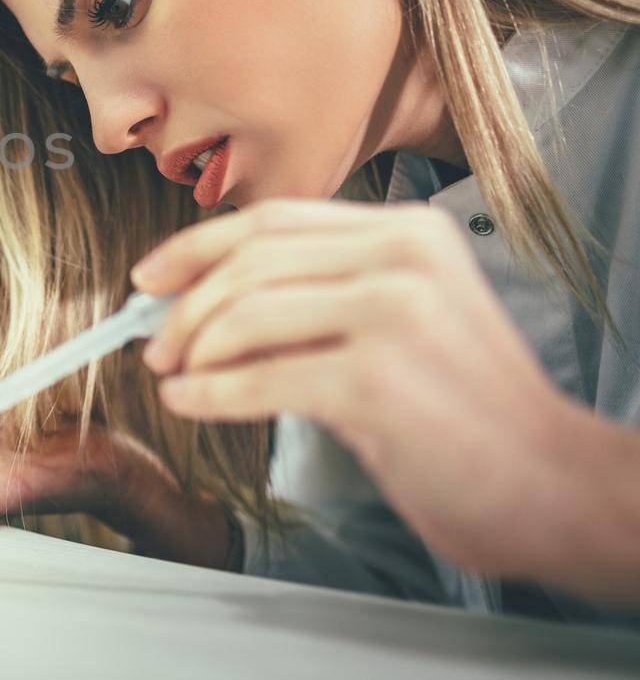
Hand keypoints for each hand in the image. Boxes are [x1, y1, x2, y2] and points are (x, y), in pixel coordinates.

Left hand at [133, 198, 626, 591]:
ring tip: (174, 376)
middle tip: (153, 343)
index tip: (149, 277)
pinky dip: (210, 394)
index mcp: (408, 234)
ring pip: (246, 315)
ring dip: (193, 349)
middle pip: (250, 263)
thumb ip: (325, 295)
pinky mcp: (374, 380)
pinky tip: (190, 402)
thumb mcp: (405, 322)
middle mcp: (401, 258)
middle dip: (185, 306)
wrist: (556, 484)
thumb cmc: (471, 413)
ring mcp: (390, 314)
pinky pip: (259, 379)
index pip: (274, 221)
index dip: (197, 247)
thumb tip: (209, 303)